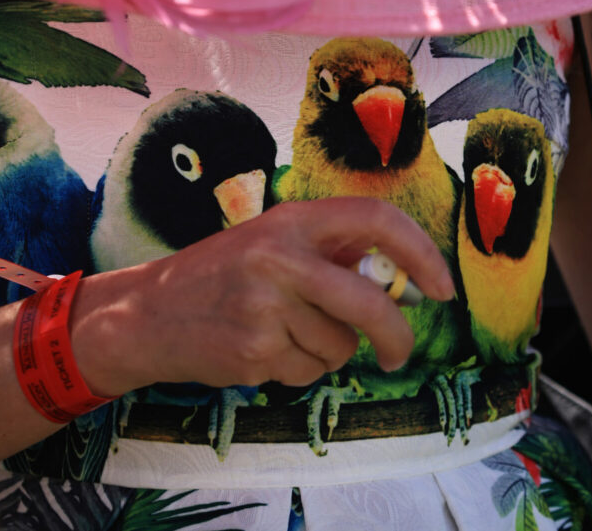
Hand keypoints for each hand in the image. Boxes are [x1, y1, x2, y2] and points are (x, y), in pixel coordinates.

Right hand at [93, 197, 454, 394]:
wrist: (150, 313)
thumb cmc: (224, 272)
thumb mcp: (274, 239)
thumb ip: (331, 249)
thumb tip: (400, 275)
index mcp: (293, 220)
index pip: (376, 220)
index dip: (419, 252)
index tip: (442, 286)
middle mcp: (281, 256)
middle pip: (369, 302)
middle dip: (396, 335)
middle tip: (400, 352)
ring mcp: (267, 306)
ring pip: (340, 345)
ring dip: (328, 350)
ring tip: (287, 332)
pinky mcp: (255, 351)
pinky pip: (309, 371)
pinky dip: (300, 369)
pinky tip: (266, 350)